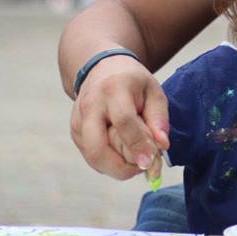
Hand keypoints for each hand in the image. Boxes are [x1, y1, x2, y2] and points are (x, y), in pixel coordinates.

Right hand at [69, 55, 169, 179]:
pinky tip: (123, 153)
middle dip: (120, 168)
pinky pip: (91, 157)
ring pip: (93, 157)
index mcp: (113, 89)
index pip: (123, 122)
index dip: (137, 145)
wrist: (101, 67)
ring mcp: (78, 120)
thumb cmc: (132, 81)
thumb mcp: (153, 91)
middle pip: (97, 148)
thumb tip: (162, 146)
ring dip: (116, 168)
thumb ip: (159, 118)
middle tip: (142, 167)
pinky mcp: (74, 131)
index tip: (150, 162)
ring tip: (135, 158)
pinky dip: (109, 163)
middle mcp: (90, 105)